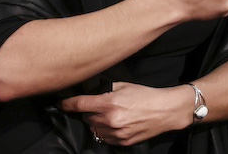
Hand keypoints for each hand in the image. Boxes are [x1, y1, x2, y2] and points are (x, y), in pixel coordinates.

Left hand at [60, 82, 192, 146]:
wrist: (165, 111)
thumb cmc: (147, 95)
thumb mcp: (125, 85)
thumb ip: (106, 89)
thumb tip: (92, 91)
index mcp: (109, 103)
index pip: (79, 105)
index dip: (67, 104)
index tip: (61, 104)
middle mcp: (110, 120)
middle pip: (86, 118)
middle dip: (89, 112)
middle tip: (100, 107)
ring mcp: (115, 133)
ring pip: (94, 129)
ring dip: (97, 123)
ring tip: (110, 116)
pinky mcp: (122, 142)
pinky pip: (105, 138)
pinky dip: (106, 131)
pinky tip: (117, 124)